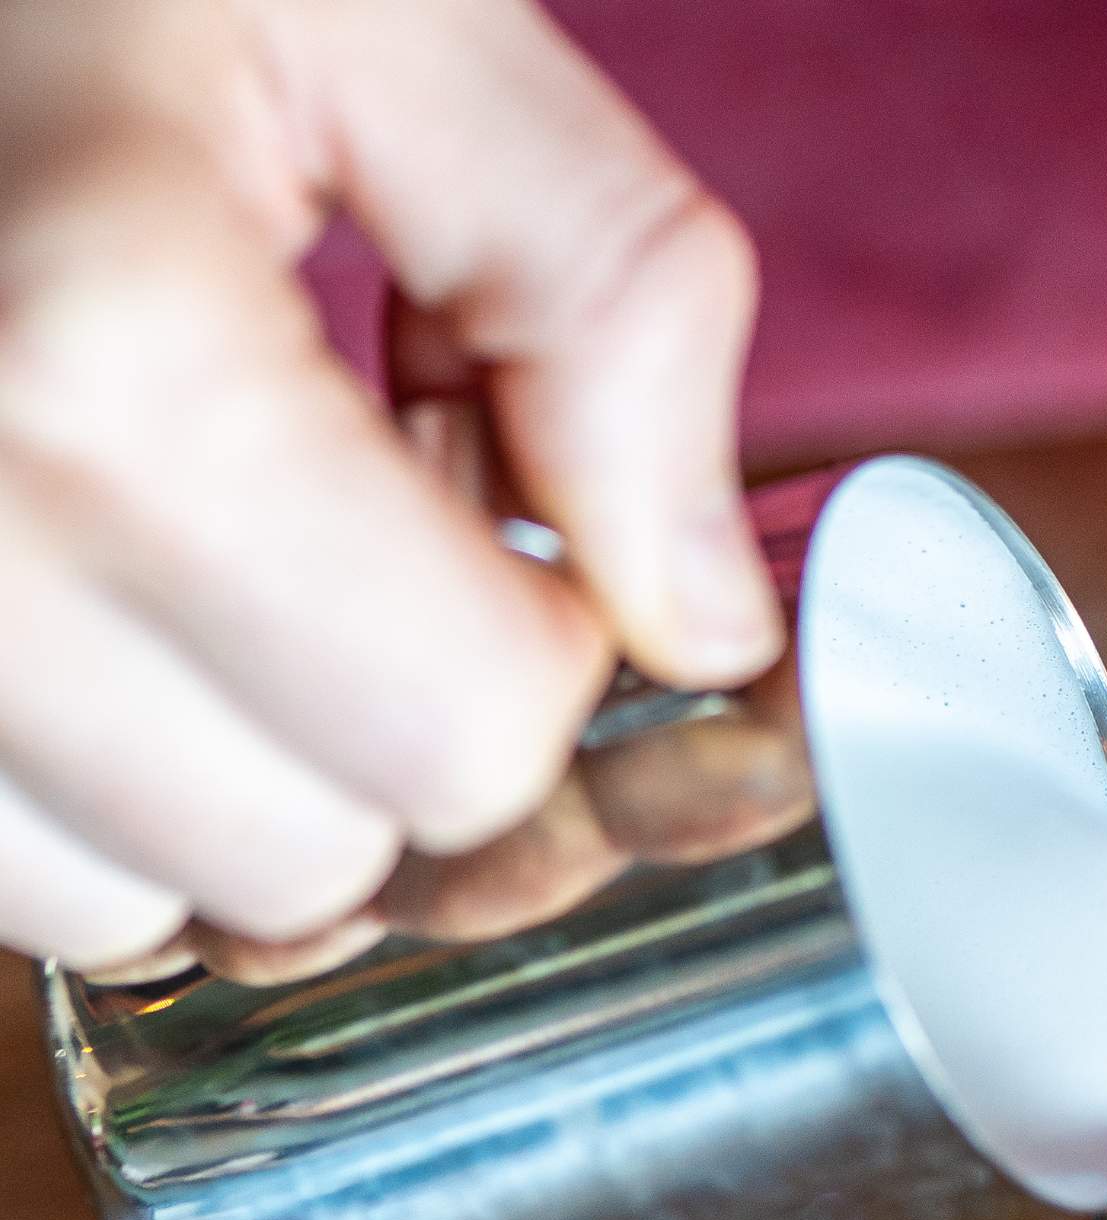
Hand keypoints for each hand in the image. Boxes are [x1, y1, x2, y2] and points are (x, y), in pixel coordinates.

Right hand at [0, 0, 800, 983]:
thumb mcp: (390, 10)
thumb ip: (603, 300)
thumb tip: (707, 623)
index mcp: (105, 367)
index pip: (464, 734)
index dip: (547, 639)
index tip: (495, 502)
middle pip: (324, 861)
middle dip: (409, 727)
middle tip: (370, 534)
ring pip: (165, 909)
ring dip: (264, 781)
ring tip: (231, 567)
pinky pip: (33, 888)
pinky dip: (125, 802)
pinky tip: (134, 622)